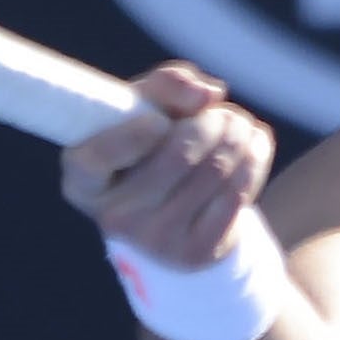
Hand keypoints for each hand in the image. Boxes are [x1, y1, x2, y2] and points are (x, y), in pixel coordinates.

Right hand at [57, 62, 275, 270]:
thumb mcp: (143, 110)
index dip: (131, 137)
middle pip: (176, 156)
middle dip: (211, 122)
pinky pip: (236, 194)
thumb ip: (165, 87)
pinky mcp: (196, 252)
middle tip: (224, 111)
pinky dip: (253, 159)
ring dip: (238, 135)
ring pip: (214, 170)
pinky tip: (253, 144)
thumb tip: (208, 93)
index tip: (159, 121)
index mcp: (85, 182)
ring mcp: (156, 240)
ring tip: (239, 124)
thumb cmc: (150, 147)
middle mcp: (115, 218)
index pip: (96, 159)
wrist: (175, 215)